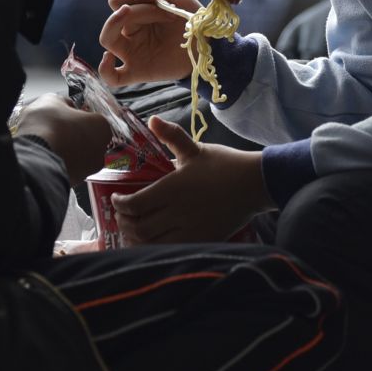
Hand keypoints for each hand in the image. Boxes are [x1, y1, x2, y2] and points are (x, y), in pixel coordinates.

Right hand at [15, 94, 112, 184]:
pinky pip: (67, 168)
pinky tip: (46, 156)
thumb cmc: (46, 127)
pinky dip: (59, 163)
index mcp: (102, 126)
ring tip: (47, 144)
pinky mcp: (76, 182)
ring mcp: (89, 168)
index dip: (74, 116)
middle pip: (86, 138)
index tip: (63, 116)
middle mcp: (101, 149)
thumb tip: (64, 105)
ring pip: (78, 155)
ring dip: (66, 150)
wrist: (35, 160)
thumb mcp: (51, 100)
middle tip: (54, 130)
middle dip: (72, 135)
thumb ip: (63, 102)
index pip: (90, 118)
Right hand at [98, 0, 202, 86]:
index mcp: (136, 14)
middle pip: (116, 14)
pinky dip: (105, 69)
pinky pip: (113, 77)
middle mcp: (131, 32)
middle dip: (135, 3)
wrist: (209, 43)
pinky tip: (109, 58)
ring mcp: (132, 52)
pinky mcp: (138, 71)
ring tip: (128, 12)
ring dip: (114, 22)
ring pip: (107, 38)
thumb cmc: (190, 18)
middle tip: (157, 2)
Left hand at [114, 117, 271, 244]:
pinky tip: (154, 240)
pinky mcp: (201, 240)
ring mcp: (190, 230)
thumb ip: (172, 136)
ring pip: (152, 243)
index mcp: (173, 188)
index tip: (116, 199)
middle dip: (124, 222)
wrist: (256, 184)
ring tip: (134, 230)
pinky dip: (156, 248)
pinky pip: (171, 250)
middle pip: (139, 227)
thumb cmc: (225, 164)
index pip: (134, 204)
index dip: (119, 205)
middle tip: (122, 215)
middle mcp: (178, 212)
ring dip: (137, 238)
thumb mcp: (196, 149)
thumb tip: (152, 119)